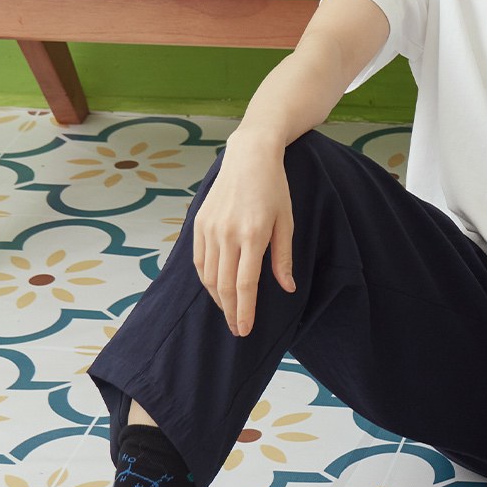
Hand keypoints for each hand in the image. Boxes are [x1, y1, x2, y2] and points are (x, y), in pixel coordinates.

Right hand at [192, 132, 296, 336]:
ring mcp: (210, 228)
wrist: (248, 157)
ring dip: (217, 298)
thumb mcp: (286, 221)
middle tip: (237, 329)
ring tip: (229, 311)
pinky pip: (199, 260)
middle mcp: (227, 233)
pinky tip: (215, 289)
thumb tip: (287, 288)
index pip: (245, 284)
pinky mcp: (199, 223)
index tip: (245, 329)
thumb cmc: (274, 189)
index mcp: (252, 234)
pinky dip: (206, 279)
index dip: (245, 310)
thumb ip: (283, 257)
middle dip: (230, 311)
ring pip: (208, 276)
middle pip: (223, 285)